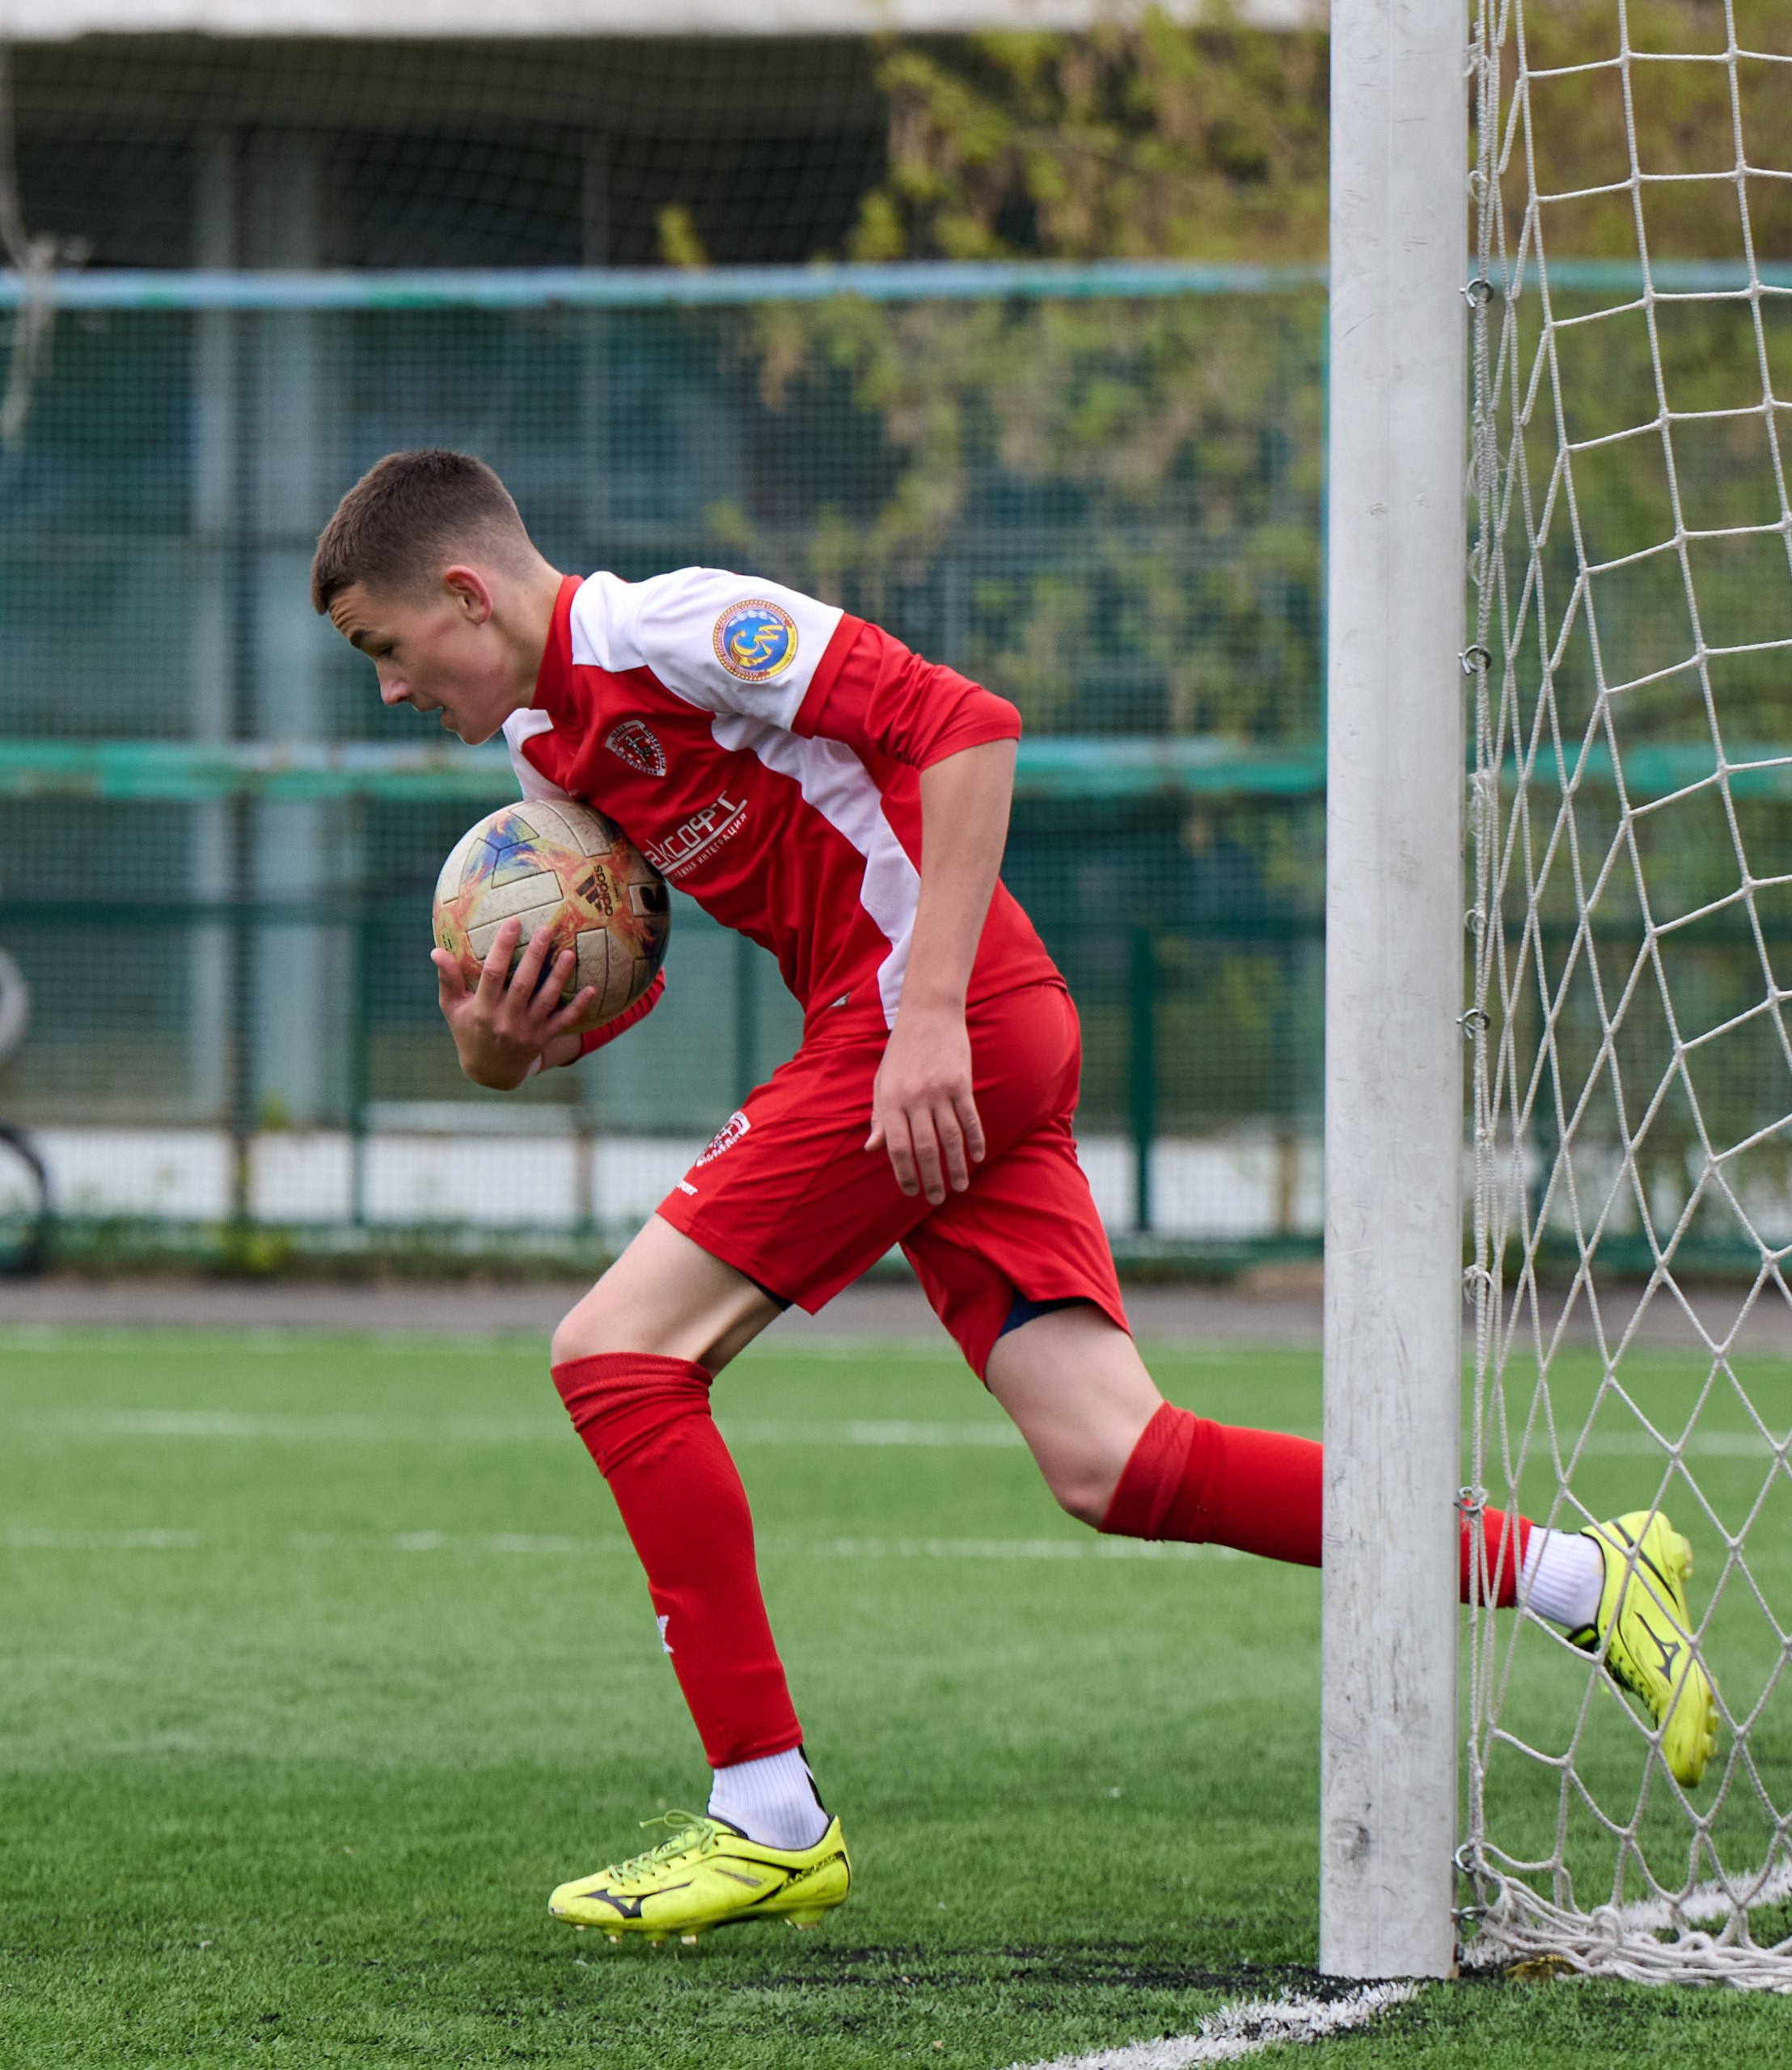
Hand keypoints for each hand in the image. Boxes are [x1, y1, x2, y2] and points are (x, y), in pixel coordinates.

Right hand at [430, 918, 595, 1089]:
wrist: (490, 1071)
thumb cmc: (468, 1030)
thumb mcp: (452, 1008)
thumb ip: (448, 979)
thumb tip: (436, 951)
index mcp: (482, 1009)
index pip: (492, 974)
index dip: (502, 947)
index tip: (513, 923)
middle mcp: (505, 1020)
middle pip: (523, 984)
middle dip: (535, 956)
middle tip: (547, 929)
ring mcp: (527, 1030)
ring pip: (546, 1000)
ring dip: (559, 977)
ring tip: (569, 953)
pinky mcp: (542, 1038)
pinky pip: (563, 1021)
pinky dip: (578, 1007)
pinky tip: (591, 989)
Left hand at [866, 1000, 985, 1204]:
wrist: (928, 1013)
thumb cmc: (901, 1050)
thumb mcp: (882, 1081)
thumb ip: (879, 1116)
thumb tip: (871, 1149)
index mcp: (891, 1099)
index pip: (897, 1146)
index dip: (903, 1172)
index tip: (909, 1190)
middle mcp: (914, 1097)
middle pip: (924, 1148)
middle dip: (931, 1178)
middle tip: (935, 1199)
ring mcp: (939, 1090)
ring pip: (950, 1138)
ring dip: (955, 1166)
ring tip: (960, 1187)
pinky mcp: (961, 1083)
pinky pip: (969, 1118)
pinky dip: (975, 1140)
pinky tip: (977, 1157)